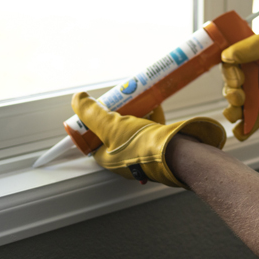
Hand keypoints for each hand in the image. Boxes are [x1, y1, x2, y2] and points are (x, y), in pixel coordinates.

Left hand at [72, 92, 225, 187]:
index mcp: (108, 160)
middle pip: (114, 131)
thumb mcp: (110, 126)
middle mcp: (125, 158)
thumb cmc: (142, 146)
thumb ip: (92, 113)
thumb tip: (78, 99)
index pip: (93, 140)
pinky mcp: (159, 145)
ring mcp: (143, 152)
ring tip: (136, 99)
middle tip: (117, 100)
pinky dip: (152, 115)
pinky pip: (151, 127)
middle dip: (116, 114)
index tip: (94, 109)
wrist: (179, 154)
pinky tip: (154, 103)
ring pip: (134, 128)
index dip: (91, 124)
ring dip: (135, 113)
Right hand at [220, 25, 258, 140]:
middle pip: (232, 87)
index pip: (231, 66)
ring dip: (234, 112)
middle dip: (231, 95)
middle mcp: (255, 75)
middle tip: (240, 98)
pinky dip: (244, 129)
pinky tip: (242, 132)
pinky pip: (253, 121)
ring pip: (239, 106)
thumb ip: (252, 47)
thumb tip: (226, 56)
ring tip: (237, 114)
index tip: (238, 80)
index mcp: (253, 56)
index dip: (229, 75)